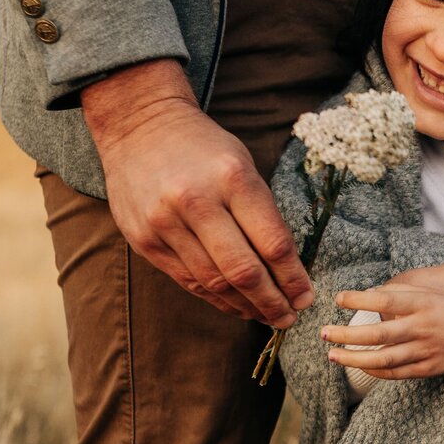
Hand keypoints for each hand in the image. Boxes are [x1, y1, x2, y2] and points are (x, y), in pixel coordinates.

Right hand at [82, 59, 312, 322]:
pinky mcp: (144, 240)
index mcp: (232, 178)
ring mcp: (165, 223)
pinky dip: (215, 298)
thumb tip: (287, 270)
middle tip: (289, 318)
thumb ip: (261, 214)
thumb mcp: (242, 164)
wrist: (137, 126)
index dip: (293, 279)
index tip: (306, 297)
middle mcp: (196, 201)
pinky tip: (235, 305)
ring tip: (265, 316)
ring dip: (245, 306)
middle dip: (272, 302)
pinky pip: (188, 280)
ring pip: (214, 282)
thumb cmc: (202, 148)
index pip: (272, 243)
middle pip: (244, 271)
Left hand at [324, 285, 443, 379]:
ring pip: (382, 358)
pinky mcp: (427, 369)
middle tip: (323, 332)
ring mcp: (425, 350)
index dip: (358, 299)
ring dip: (353, 358)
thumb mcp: (433, 295)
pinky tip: (358, 366)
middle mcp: (422, 327)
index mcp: (423, 303)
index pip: (384, 299)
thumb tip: (369, 297)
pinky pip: (395, 373)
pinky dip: (374, 370)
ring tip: (331, 354)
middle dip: (346, 335)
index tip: (338, 298)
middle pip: (377, 334)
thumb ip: (403, 295)